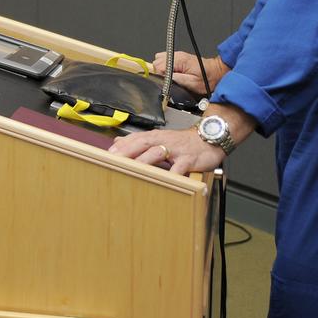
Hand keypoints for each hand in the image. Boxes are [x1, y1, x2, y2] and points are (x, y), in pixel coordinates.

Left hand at [108, 127, 225, 175]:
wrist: (210, 138)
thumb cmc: (183, 143)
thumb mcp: (160, 138)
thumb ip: (139, 141)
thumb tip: (118, 142)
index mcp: (155, 137)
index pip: (134, 139)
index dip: (121, 146)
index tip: (107, 155)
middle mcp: (163, 141)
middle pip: (142, 143)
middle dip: (127, 152)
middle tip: (114, 161)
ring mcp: (176, 150)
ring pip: (157, 153)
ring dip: (144, 161)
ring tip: (133, 170)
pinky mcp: (189, 159)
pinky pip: (180, 167)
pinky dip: (173, 174)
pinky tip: (166, 181)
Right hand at [152, 50, 227, 95]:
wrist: (216, 72)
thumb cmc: (207, 79)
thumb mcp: (192, 83)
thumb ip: (176, 79)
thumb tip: (163, 78)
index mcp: (180, 60)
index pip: (159, 65)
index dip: (161, 75)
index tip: (166, 80)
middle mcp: (177, 55)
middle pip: (157, 61)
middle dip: (160, 71)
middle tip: (170, 78)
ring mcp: (177, 54)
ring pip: (159, 59)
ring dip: (163, 68)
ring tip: (172, 75)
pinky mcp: (178, 56)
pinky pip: (165, 58)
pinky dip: (166, 65)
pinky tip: (173, 71)